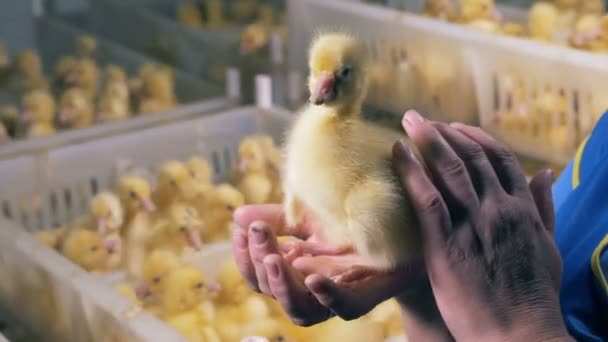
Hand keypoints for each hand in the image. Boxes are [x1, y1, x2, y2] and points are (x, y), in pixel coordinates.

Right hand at [232, 205, 430, 325]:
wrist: (405, 226)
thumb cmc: (355, 221)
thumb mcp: (313, 214)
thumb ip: (279, 217)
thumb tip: (238, 215)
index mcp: (295, 267)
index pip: (258, 273)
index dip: (244, 256)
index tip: (240, 229)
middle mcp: (310, 285)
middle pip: (272, 290)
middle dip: (257, 263)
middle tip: (258, 233)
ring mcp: (337, 293)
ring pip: (300, 309)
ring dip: (281, 286)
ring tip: (273, 260)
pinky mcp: (366, 295)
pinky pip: (344, 307)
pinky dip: (326, 295)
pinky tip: (314, 278)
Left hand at [395, 111, 569, 340]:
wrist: (519, 333)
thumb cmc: (534, 295)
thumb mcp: (549, 246)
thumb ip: (545, 207)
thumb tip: (544, 172)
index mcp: (522, 209)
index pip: (500, 158)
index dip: (475, 138)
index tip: (455, 128)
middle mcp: (499, 209)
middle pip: (471, 157)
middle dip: (444, 132)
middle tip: (421, 119)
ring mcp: (473, 225)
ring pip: (450, 170)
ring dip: (428, 140)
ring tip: (409, 122)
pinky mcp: (446, 244)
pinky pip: (427, 198)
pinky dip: (412, 171)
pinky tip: (398, 153)